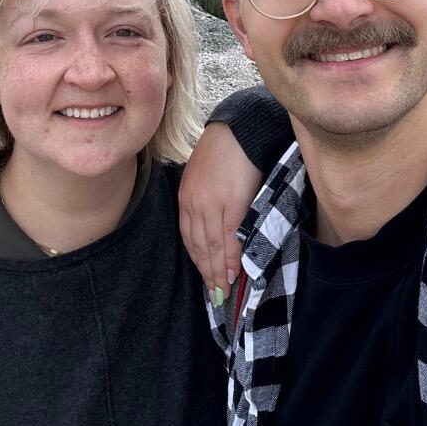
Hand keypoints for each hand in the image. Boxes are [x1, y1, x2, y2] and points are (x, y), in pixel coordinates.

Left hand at [179, 122, 262, 296]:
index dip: (198, 261)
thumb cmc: (226, 151)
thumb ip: (205, 199)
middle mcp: (194, 205)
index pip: (188, 237)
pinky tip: (233, 271)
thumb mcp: (205, 175)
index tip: (206, 279)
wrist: (241, 131)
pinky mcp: (230, 205)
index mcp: (186, 197)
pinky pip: (227, 239)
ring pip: (211, 247)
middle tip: (216, 294)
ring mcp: (211, 206)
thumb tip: (214, 221)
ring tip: (225, 289)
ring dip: (217, 271)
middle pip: (198, 247)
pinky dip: (230, 258)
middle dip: (206, 273)